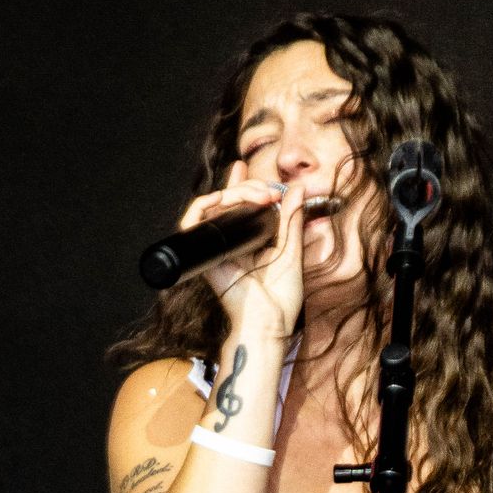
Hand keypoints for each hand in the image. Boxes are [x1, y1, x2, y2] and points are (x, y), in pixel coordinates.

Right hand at [178, 162, 306, 337]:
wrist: (269, 323)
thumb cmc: (281, 299)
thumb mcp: (292, 253)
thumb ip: (292, 222)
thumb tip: (297, 189)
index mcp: (249, 242)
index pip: (241, 206)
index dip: (243, 185)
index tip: (250, 169)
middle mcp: (231, 243)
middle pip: (228, 202)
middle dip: (249, 187)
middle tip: (270, 191)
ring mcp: (217, 248)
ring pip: (213, 206)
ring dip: (235, 192)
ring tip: (260, 195)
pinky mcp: (206, 254)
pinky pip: (195, 222)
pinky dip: (206, 205)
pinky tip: (225, 198)